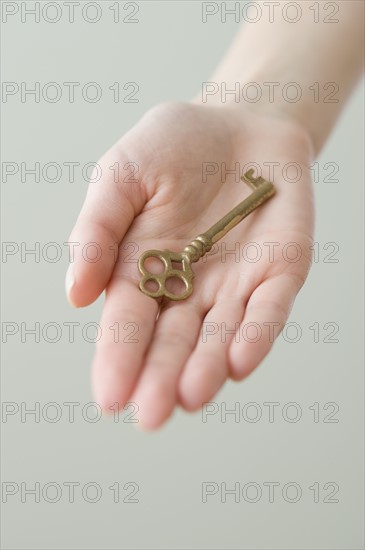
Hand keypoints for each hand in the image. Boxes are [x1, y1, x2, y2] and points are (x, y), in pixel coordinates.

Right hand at [66, 102, 313, 428]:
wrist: (239, 122)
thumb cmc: (172, 147)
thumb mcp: (120, 174)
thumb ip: (96, 230)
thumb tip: (77, 295)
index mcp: (142, 271)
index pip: (128, 324)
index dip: (119, 359)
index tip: (111, 396)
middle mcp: (188, 288)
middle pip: (174, 341)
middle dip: (161, 377)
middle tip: (151, 415)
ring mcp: (235, 284)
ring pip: (221, 336)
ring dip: (207, 367)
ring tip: (190, 395)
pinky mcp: (279, 271)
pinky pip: (269, 308)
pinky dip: (256, 334)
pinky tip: (239, 362)